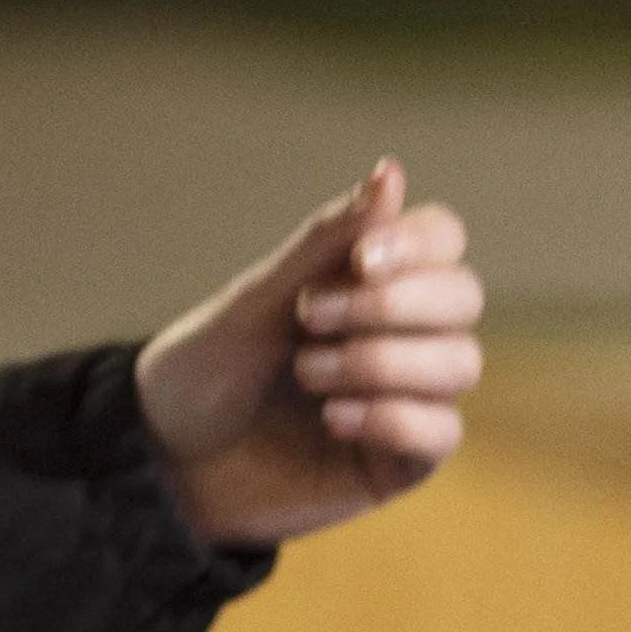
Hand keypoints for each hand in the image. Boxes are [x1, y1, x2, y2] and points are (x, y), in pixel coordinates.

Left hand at [134, 161, 483, 547]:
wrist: (166, 459)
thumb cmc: (209, 366)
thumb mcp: (259, 297)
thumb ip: (327, 240)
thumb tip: (393, 170)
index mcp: (373, 280)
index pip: (443, 239)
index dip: (418, 244)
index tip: (361, 260)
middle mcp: (403, 332)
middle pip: (464, 296)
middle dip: (392, 304)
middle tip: (309, 316)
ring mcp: (408, 396)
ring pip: (460, 362)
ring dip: (380, 361)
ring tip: (307, 373)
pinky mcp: (401, 461)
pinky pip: (441, 432)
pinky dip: (393, 417)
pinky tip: (333, 420)